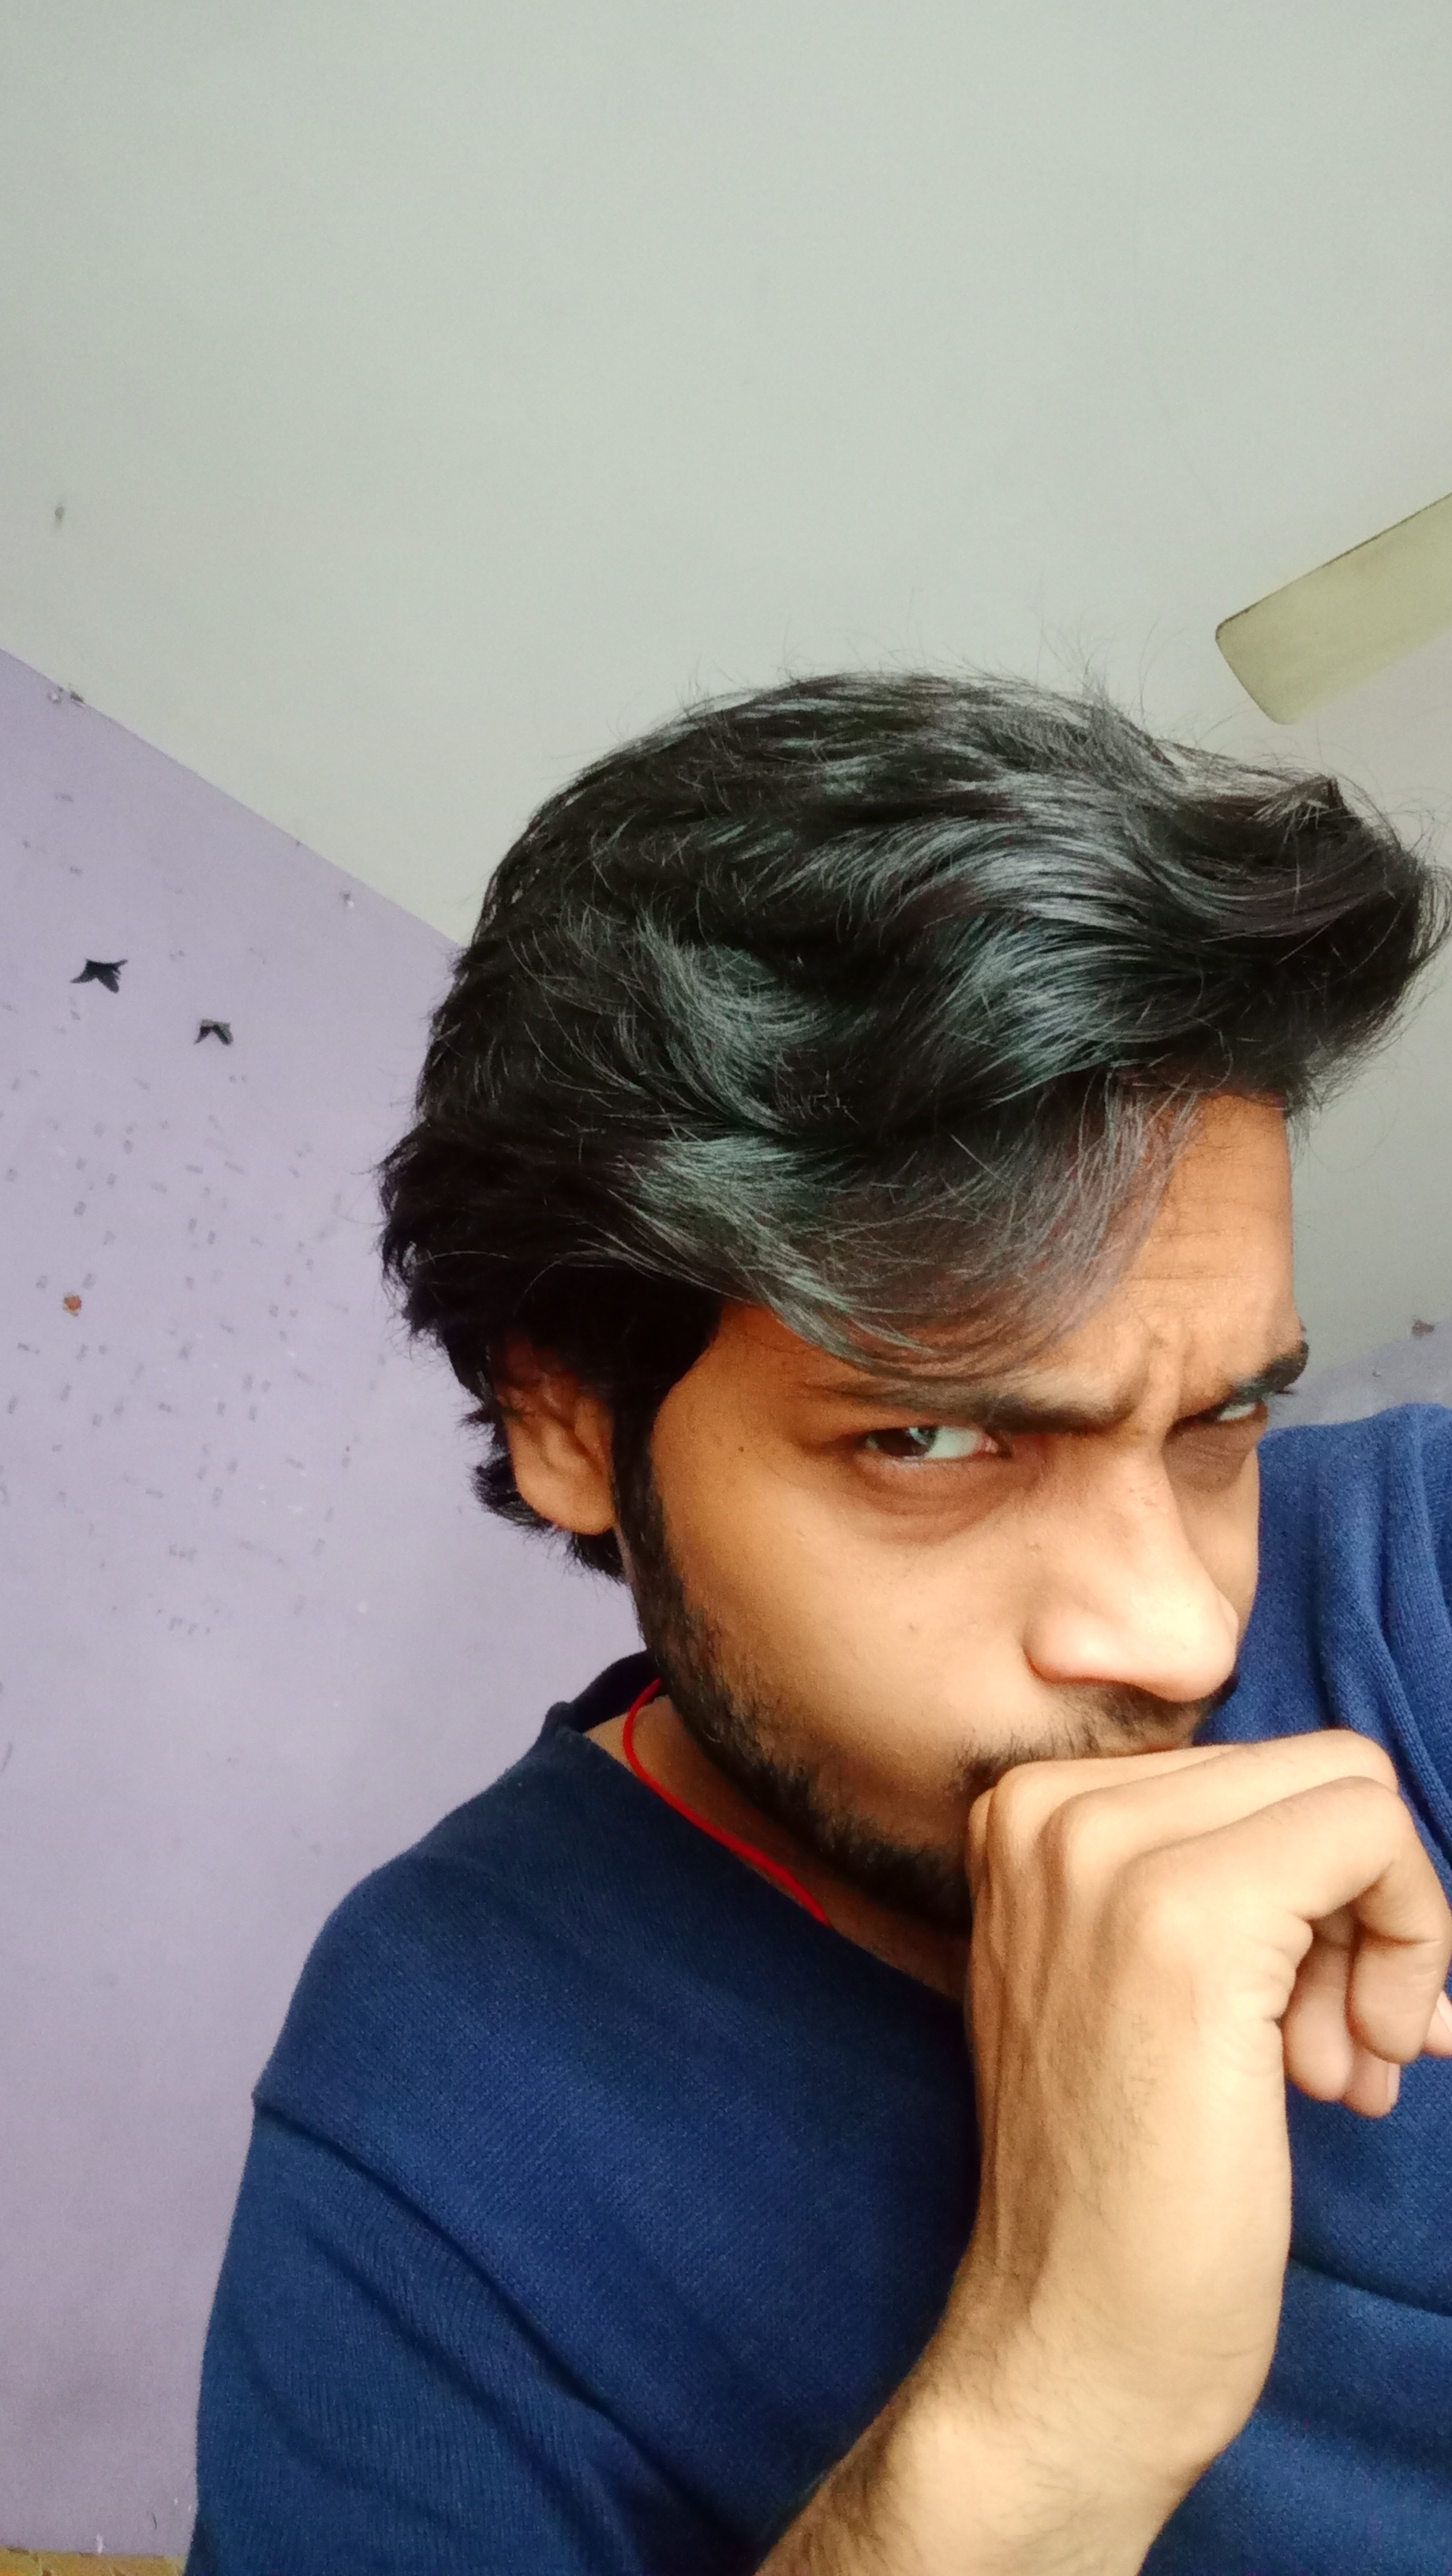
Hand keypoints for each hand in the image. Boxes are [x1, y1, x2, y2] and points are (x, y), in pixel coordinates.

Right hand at [932, 1730, 1451, 2522]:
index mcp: (1024, 1809)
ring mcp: (1109, 1857)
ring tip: (1334, 2070)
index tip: (1312, 2007)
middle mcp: (1048, 1809)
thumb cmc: (1117, 2182)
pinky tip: (1347, 2076)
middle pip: (1315, 1772)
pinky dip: (1409, 1952)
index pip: (1255, 1768)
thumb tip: (1358, 1825)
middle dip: (1363, 1911)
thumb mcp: (1118, 1971)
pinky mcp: (1189, 1922)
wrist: (1067, 2344)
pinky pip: (1371, 1839)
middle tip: (1336, 2046)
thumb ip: (1201, 1871)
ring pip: (1354, 1798)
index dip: (1317, 1890)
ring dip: (1387, 1940)